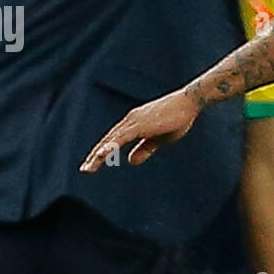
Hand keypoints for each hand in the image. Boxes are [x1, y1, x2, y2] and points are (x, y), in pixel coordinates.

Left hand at [80, 87, 199, 172]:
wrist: (189, 103)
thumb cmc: (178, 118)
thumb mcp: (160, 139)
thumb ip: (144, 149)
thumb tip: (130, 161)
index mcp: (133, 124)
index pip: (113, 140)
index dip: (102, 153)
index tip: (92, 165)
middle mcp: (129, 121)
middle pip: (107, 140)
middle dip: (94, 156)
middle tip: (84, 170)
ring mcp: (133, 121)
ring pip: (111, 140)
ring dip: (98, 155)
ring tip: (88, 168)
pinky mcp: (139, 124)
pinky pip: (121, 137)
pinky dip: (110, 146)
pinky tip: (101, 155)